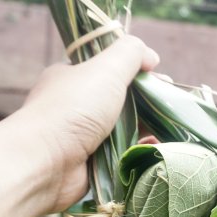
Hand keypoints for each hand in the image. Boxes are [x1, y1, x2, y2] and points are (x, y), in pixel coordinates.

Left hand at [21, 35, 159, 213]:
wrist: (46, 162)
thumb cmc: (74, 110)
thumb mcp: (106, 69)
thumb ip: (131, 54)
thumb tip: (151, 56)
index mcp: (72, 77)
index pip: (109, 69)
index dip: (137, 71)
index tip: (161, 79)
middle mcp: (76, 105)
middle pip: (121, 99)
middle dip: (147, 102)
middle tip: (169, 106)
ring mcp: (83, 136)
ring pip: (124, 128)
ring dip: (147, 128)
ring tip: (170, 129)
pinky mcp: (91, 162)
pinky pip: (122, 154)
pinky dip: (140, 151)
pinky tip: (157, 148)